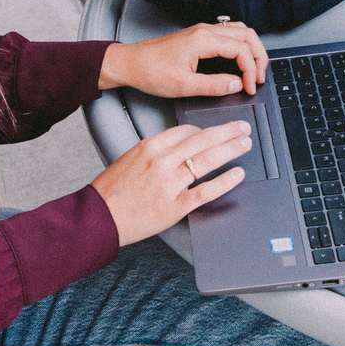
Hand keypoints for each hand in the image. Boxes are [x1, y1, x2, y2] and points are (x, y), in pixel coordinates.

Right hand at [91, 120, 250, 244]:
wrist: (98, 218)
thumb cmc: (112, 189)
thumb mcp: (131, 157)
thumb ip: (157, 150)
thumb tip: (183, 144)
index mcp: (150, 146)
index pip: (186, 130)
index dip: (206, 130)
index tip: (218, 131)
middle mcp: (161, 161)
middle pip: (203, 140)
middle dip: (227, 132)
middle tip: (243, 127)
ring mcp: (169, 184)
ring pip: (207, 161)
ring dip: (231, 150)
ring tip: (245, 144)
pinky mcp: (174, 207)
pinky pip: (205, 191)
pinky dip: (225, 181)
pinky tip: (238, 174)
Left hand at [99, 22, 267, 97]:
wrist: (130, 63)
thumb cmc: (151, 72)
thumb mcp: (183, 85)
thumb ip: (214, 85)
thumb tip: (237, 85)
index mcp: (203, 40)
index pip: (241, 49)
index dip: (251, 70)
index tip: (250, 88)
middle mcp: (206, 30)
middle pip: (247, 35)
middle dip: (258, 57)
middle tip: (260, 79)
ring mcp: (203, 30)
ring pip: (240, 31)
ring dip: (252, 49)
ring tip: (254, 70)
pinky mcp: (199, 35)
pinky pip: (229, 34)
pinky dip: (241, 45)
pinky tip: (240, 60)